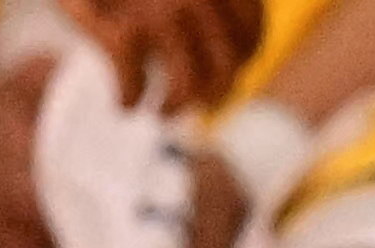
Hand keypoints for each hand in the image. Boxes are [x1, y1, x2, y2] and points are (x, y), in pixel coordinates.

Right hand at [63, 0, 259, 108]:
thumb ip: (198, 3)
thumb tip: (218, 55)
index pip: (252, 33)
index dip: (242, 59)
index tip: (224, 69)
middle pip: (228, 67)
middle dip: (214, 95)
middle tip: (196, 103)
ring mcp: (163, 12)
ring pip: (188, 84)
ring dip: (174, 107)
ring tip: (159, 110)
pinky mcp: (124, 29)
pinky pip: (134, 81)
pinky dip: (128, 97)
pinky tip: (122, 103)